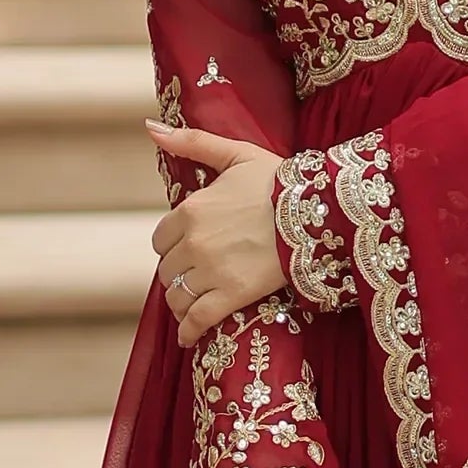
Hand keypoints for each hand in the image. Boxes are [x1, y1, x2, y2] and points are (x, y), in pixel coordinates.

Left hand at [148, 122, 283, 346]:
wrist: (316, 212)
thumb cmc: (278, 181)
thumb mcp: (235, 154)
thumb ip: (192, 142)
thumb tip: (151, 129)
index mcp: (190, 211)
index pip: (160, 239)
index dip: (172, 246)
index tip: (185, 250)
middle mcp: (194, 243)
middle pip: (167, 270)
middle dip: (178, 274)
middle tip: (195, 277)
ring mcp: (212, 271)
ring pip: (178, 296)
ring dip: (181, 303)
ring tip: (190, 306)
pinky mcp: (232, 295)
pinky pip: (198, 319)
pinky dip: (189, 331)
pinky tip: (188, 338)